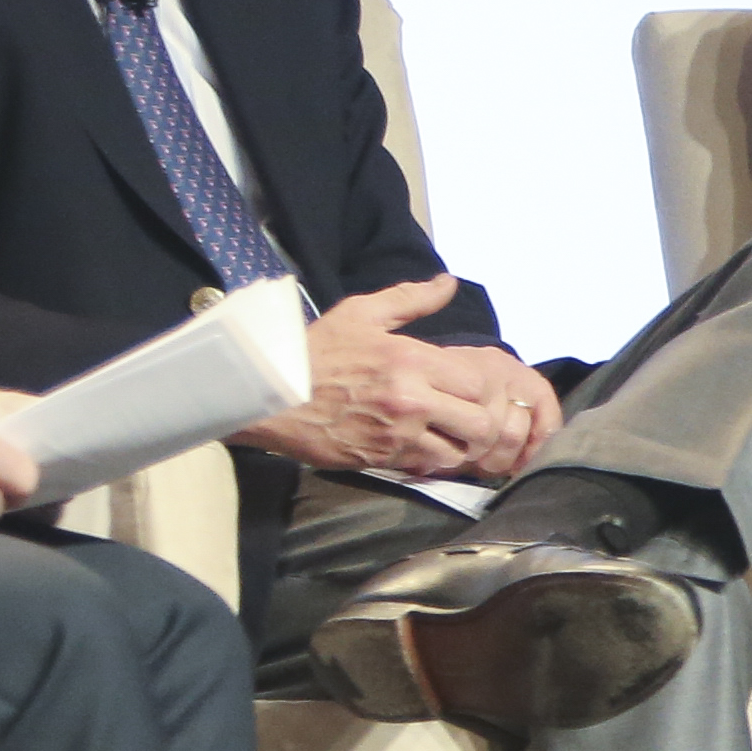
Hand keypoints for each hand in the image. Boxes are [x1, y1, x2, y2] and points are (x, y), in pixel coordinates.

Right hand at [244, 283, 556, 481]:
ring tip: (450, 434)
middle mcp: (411, 400)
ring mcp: (397, 434)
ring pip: (458, 452)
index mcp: (411, 360)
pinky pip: (426, 468)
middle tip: (467, 414)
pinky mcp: (381, 459)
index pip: (478, 382)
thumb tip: (448, 282)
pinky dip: (432, 460)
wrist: (269, 393)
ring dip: (460, 445)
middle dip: (480, 420)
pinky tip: (424, 447)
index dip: (482, 387)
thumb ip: (410, 299)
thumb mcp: (361, 313)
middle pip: (479, 421)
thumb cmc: (316, 350)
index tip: (468, 386)